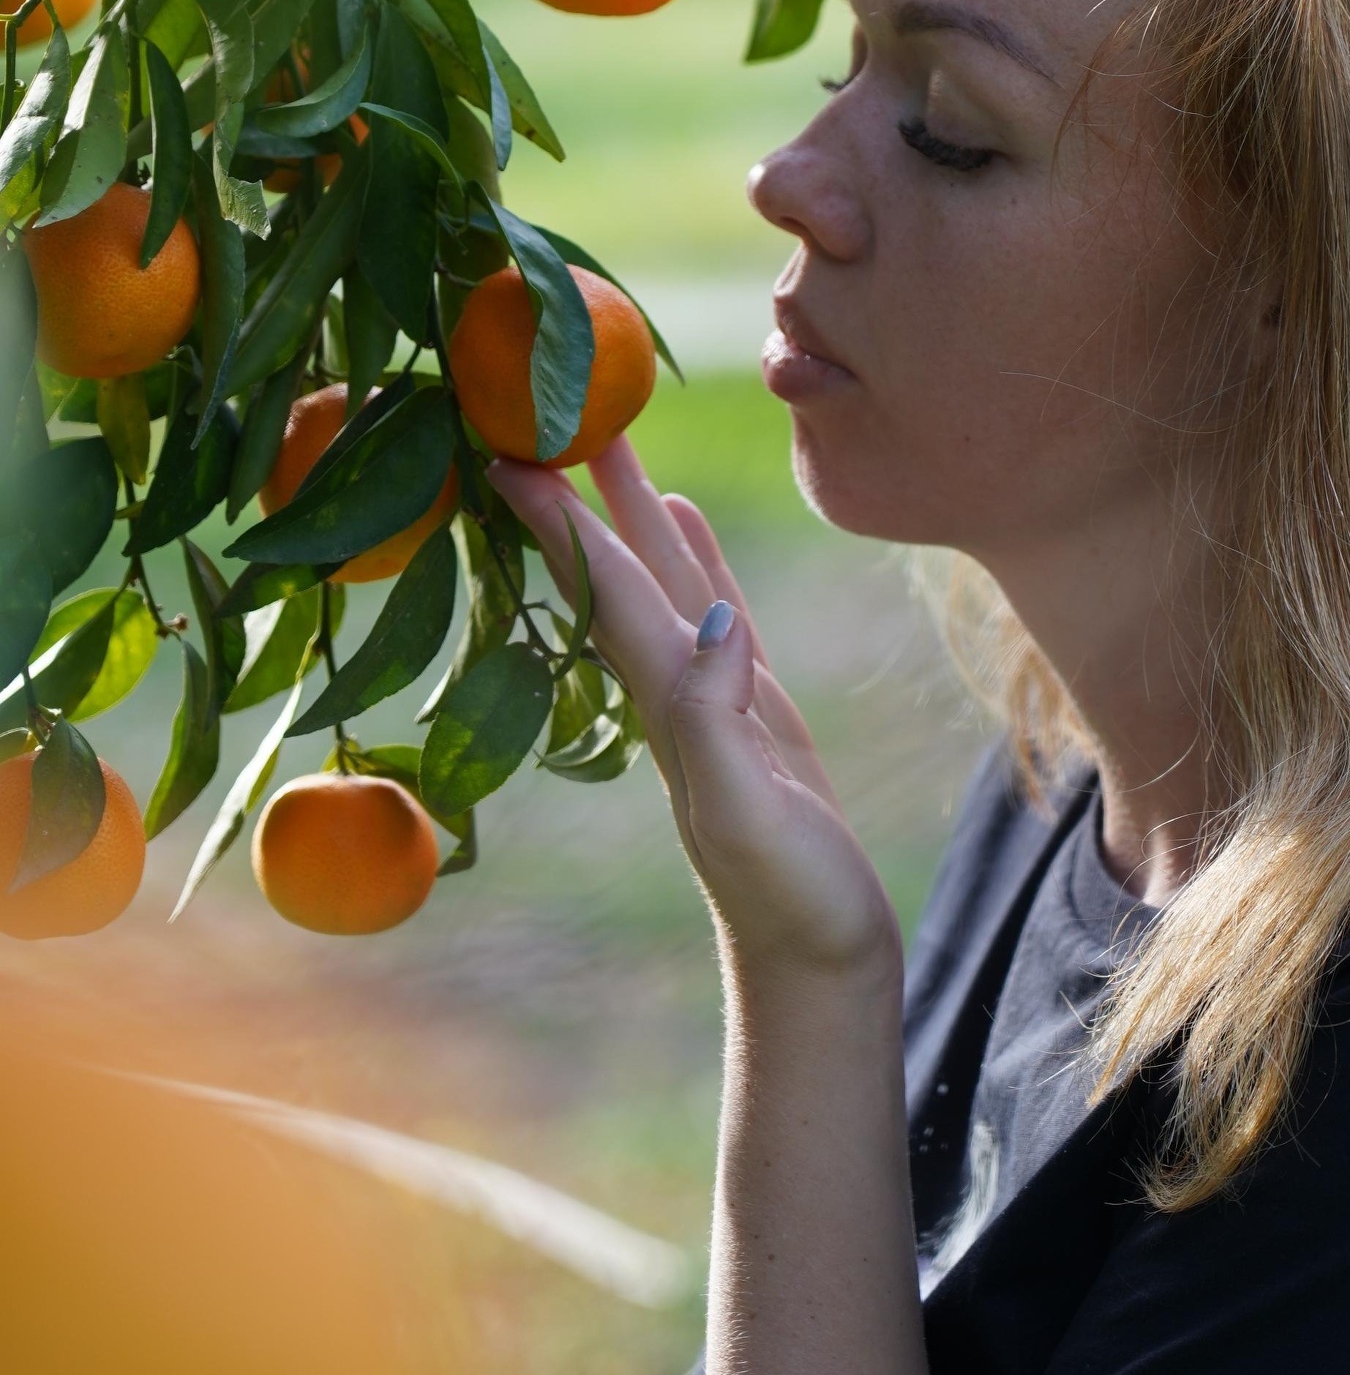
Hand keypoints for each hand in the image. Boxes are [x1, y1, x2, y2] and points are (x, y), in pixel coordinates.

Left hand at [488, 443, 900, 984]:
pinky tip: (680, 519)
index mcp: (671, 705)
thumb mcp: (755, 820)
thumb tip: (718, 625)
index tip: (504, 447)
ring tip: (603, 436)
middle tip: (539, 406)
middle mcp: (677, 691)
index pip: (604, 591)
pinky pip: (711, 608)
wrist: (822, 968)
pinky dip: (691, 557)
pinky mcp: (754, 711)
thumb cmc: (793, 903)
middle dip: (574, 490)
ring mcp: (713, 699)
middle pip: (615, 568)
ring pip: (661, 578)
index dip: (557, 519)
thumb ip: (722, 725)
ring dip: (625, 509)